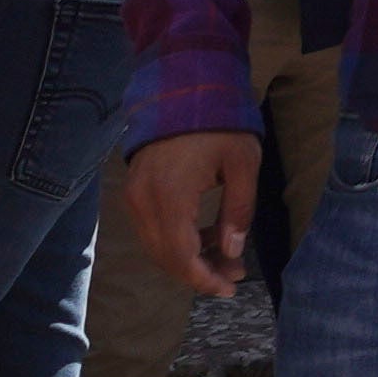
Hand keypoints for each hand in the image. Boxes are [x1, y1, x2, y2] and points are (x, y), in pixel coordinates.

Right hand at [120, 128, 257, 299]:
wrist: (184, 88)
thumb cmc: (219, 123)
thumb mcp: (242, 164)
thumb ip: (238, 211)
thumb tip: (232, 252)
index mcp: (170, 195)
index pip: (181, 256)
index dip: (204, 279)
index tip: (229, 289)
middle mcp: (144, 200)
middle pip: (166, 257)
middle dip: (200, 272)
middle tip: (234, 274)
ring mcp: (134, 195)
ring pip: (157, 246)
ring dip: (188, 259)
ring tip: (226, 257)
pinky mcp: (134, 190)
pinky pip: (152, 229)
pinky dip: (176, 241)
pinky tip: (205, 237)